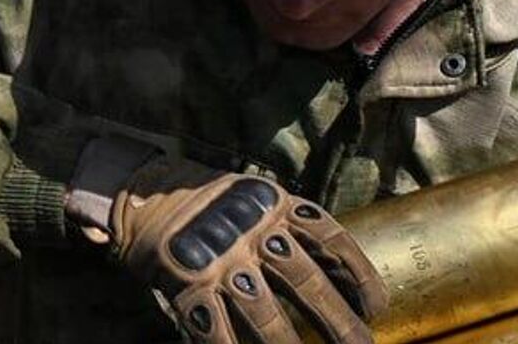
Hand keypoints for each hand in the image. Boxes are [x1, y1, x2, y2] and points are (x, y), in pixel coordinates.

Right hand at [110, 155, 386, 342]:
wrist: (142, 190)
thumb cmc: (208, 201)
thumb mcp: (254, 198)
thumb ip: (286, 227)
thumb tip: (333, 270)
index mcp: (274, 206)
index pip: (329, 238)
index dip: (358, 273)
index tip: (376, 305)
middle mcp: (252, 231)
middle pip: (306, 281)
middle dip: (337, 319)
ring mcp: (219, 259)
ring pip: (264, 312)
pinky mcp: (188, 283)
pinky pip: (216, 328)